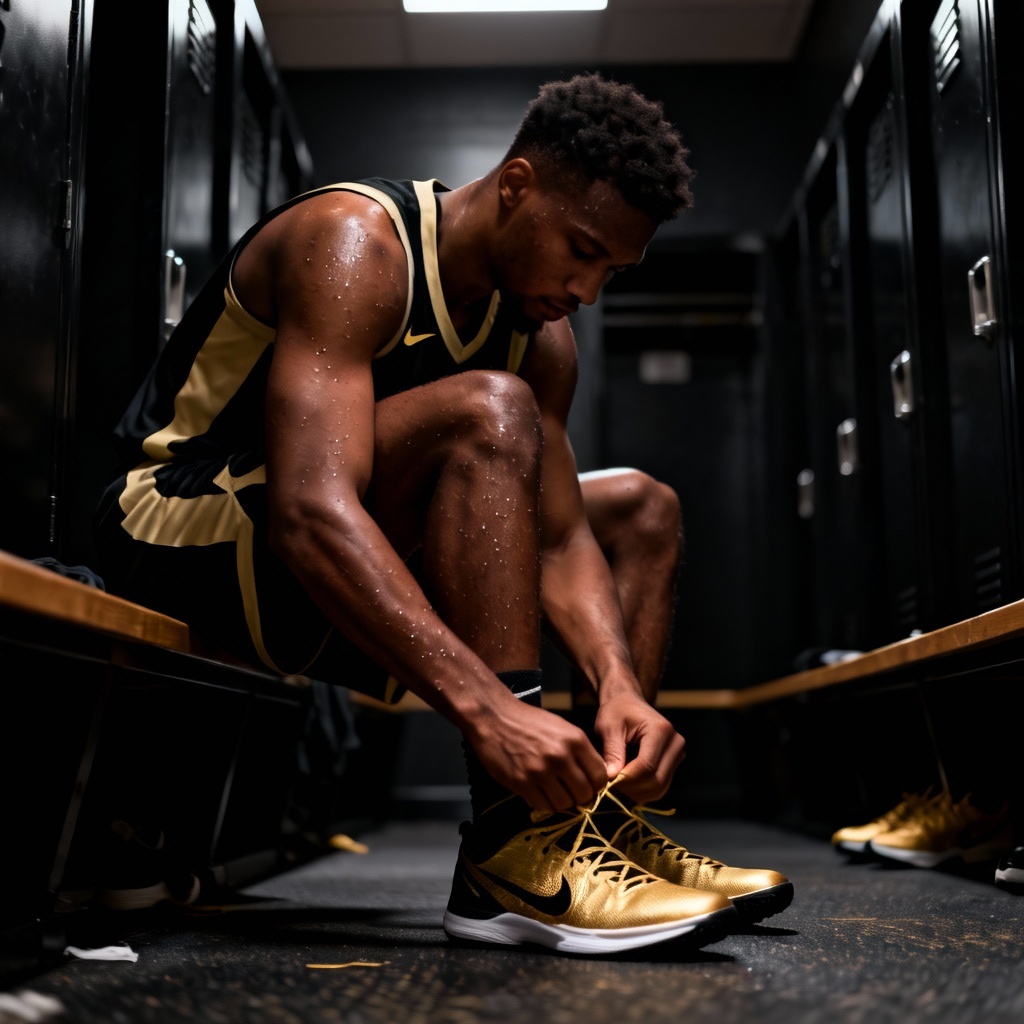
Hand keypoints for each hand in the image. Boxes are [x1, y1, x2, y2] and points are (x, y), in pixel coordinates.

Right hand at [466, 699, 608, 813]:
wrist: (495, 717)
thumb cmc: (529, 721)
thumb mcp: (562, 728)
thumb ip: (580, 752)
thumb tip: (592, 778)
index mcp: (575, 740)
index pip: (600, 777)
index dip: (596, 785)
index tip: (587, 785)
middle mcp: (561, 757)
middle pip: (584, 794)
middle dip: (580, 797)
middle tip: (570, 791)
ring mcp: (541, 771)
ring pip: (565, 804)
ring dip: (561, 802)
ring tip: (553, 792)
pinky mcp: (522, 783)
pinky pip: (543, 806)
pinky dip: (544, 803)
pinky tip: (539, 791)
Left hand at [594, 691, 685, 803]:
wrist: (628, 702)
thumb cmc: (616, 711)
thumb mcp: (609, 727)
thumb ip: (611, 752)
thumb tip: (611, 778)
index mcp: (660, 730)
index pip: (646, 767)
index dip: (626, 780)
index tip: (607, 783)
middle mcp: (675, 742)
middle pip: (656, 780)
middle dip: (632, 789)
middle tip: (609, 788)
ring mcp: (678, 753)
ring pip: (660, 787)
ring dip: (637, 792)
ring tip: (617, 784)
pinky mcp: (674, 762)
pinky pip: (661, 785)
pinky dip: (643, 790)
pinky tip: (627, 783)